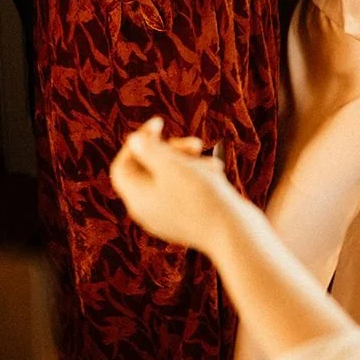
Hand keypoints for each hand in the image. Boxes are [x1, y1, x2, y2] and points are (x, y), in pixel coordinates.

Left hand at [110, 118, 233, 254]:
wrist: (236, 235)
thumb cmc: (202, 197)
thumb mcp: (172, 166)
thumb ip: (149, 150)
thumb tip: (133, 140)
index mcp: (137, 199)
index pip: (123, 166)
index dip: (138, 142)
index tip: (160, 123)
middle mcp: (148, 211)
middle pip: (148, 171)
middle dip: (172, 152)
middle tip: (195, 143)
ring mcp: (168, 218)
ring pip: (171, 179)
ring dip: (189, 163)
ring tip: (212, 164)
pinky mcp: (188, 221)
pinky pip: (186, 192)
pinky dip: (198, 178)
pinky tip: (217, 174)